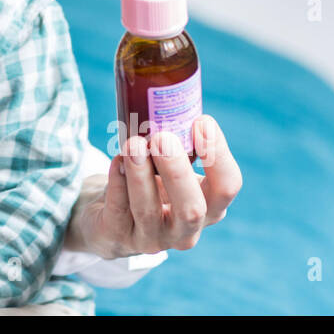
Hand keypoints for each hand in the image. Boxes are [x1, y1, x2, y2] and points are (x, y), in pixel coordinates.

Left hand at [64, 115, 241, 258]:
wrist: (105, 216)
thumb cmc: (148, 183)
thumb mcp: (170, 167)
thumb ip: (178, 142)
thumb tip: (172, 94)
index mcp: (208, 207)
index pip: (227, 187)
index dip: (218, 156)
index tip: (202, 121)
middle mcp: (185, 229)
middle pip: (193, 208)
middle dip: (178, 172)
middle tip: (162, 138)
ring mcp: (152, 239)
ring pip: (149, 211)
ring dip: (141, 175)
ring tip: (133, 143)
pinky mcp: (118, 238)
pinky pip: (118, 211)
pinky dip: (118, 183)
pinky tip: (116, 160)